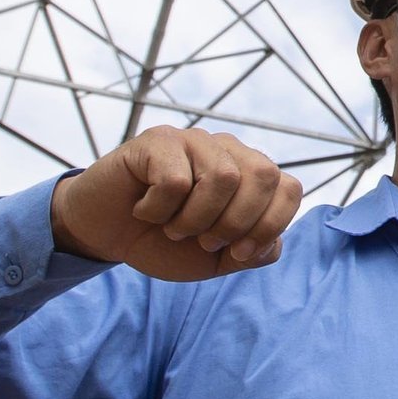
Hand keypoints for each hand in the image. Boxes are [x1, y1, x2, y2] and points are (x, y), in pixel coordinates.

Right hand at [47, 126, 301, 282]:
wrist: (107, 235)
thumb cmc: (163, 242)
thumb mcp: (215, 259)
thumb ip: (252, 252)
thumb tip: (273, 244)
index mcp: (249, 176)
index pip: (290, 189)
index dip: (270, 226)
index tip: (238, 254)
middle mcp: (229, 151)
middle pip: (263, 175)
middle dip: (235, 223)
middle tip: (203, 239)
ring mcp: (195, 141)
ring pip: (221, 178)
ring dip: (193, 219)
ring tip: (172, 226)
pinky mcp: (158, 139)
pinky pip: (175, 179)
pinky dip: (158, 209)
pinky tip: (144, 209)